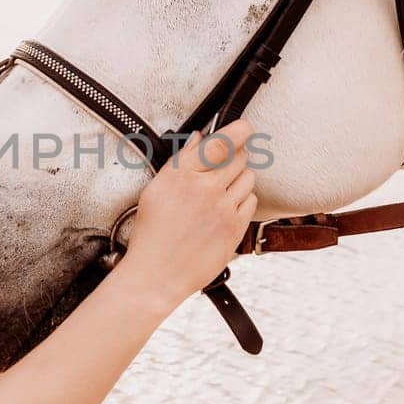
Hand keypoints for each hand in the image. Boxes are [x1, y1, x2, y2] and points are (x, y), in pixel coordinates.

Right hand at [115, 119, 258, 302]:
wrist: (157, 275)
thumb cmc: (152, 234)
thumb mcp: (156, 190)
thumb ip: (181, 161)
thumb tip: (200, 137)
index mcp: (181, 176)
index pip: (221, 142)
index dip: (239, 130)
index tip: (245, 127)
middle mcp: (204, 189)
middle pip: (239, 157)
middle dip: (236, 155)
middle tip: (224, 165)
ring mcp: (222, 210)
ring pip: (248, 177)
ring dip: (240, 177)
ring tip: (222, 190)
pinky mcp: (235, 229)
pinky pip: (251, 201)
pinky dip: (243, 200)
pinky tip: (226, 208)